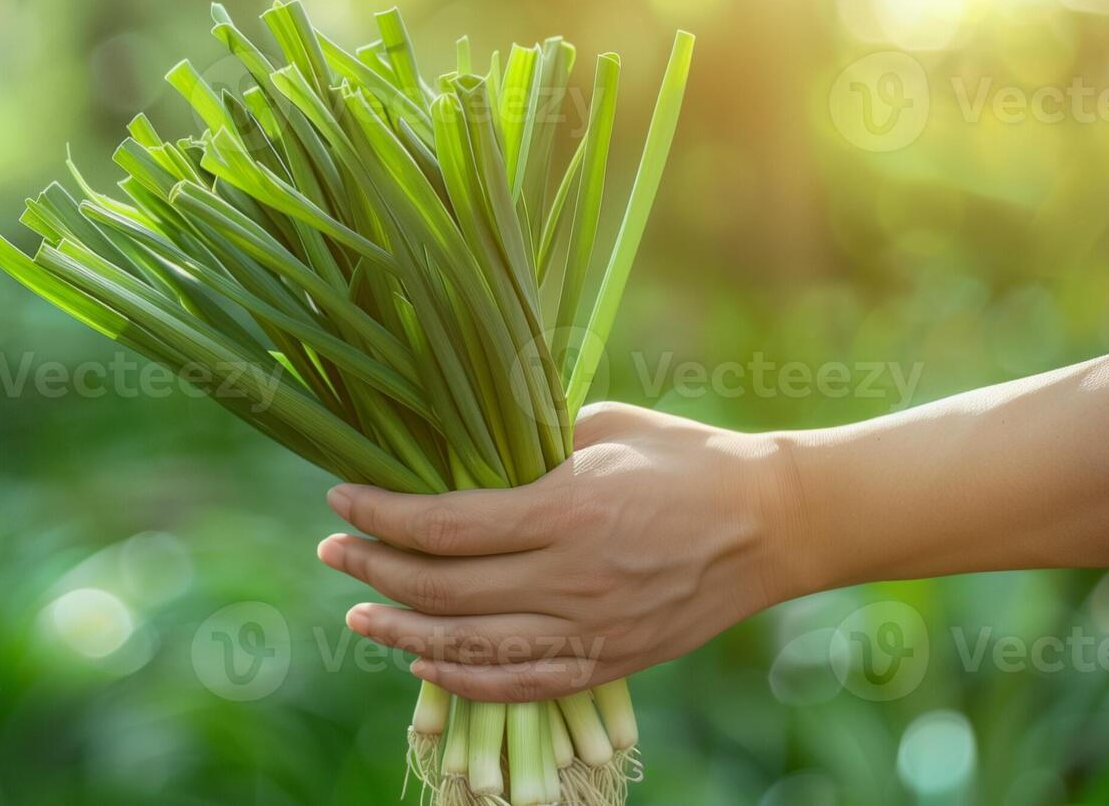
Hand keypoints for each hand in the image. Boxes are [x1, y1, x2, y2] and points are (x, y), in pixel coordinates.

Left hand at [316, 402, 803, 702]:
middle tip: (333, 552)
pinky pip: (519, 685)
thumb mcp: (605, 424)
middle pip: (444, 588)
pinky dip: (462, 679)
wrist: (775, 524)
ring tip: (359, 613)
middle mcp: (572, 578)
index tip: (339, 498)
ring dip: (402, 631)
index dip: (380, 515)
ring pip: (470, 647)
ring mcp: (591, 630)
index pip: (444, 525)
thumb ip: (529, 436)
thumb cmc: (687, 457)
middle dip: (373, 569)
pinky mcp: (609, 662)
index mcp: (567, 509)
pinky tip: (424, 660)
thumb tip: (458, 440)